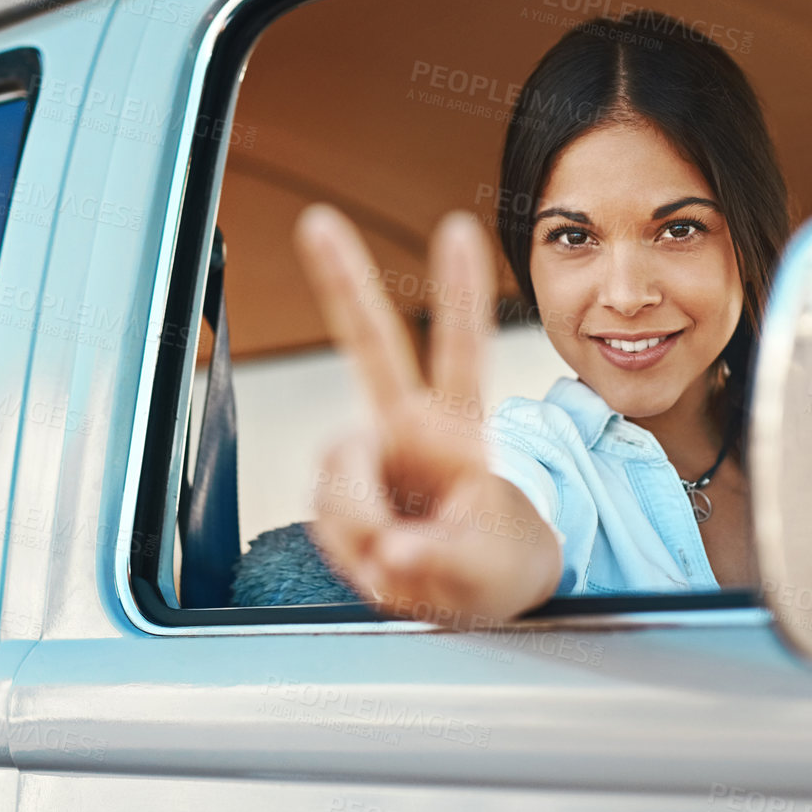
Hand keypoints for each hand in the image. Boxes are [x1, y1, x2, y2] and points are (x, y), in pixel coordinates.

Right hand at [292, 204, 561, 625]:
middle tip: (318, 220)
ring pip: (337, 480)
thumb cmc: (493, 563)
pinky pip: (326, 520)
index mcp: (460, 428)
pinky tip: (380, 559)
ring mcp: (369, 455)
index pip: (462, 352)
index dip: (459, 293)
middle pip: (371, 346)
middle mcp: (407, 426)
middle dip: (340, 280)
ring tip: (402, 559)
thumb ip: (442, 560)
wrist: (466, 591)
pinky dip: (350, 552)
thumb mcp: (488, 574)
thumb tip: (389, 549)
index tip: (458, 230)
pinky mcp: (338, 490)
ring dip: (362, 529)